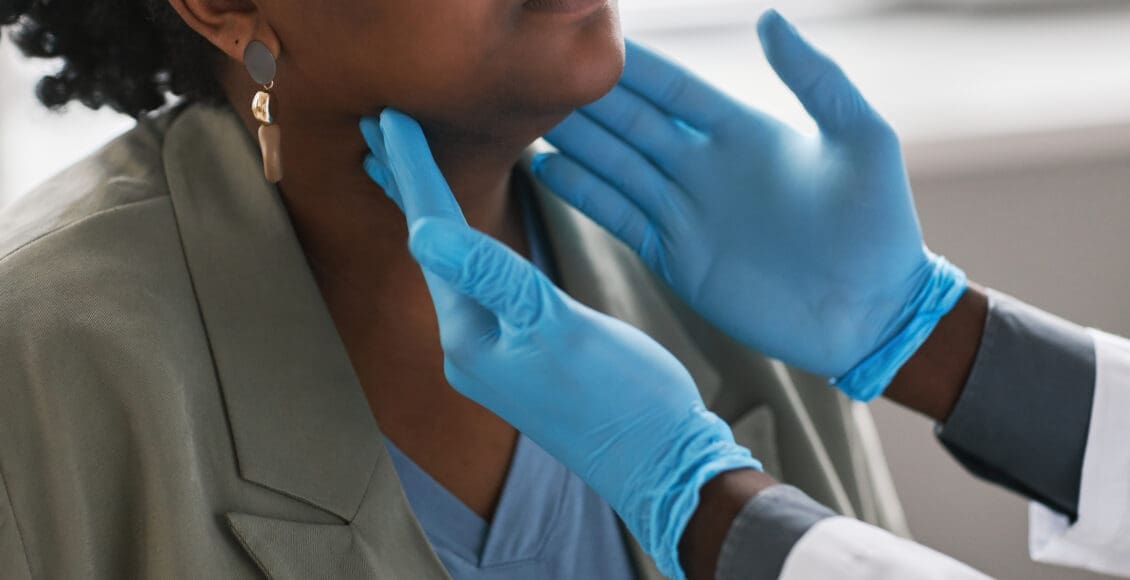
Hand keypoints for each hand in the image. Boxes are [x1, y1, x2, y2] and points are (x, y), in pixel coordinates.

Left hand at [361, 110, 761, 579]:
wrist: (660, 463)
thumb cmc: (622, 398)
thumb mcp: (557, 329)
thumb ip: (493, 277)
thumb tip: (423, 231)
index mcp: (470, 337)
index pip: (433, 237)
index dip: (412, 174)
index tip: (388, 119)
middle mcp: (467, 347)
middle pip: (431, 251)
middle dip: (407, 191)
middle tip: (378, 132)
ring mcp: (490, 357)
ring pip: (450, 268)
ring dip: (430, 215)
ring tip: (407, 172)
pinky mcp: (517, 359)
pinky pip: (476, 287)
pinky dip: (464, 247)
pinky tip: (467, 237)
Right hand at [535, 10, 965, 399]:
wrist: (870, 314)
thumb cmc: (880, 227)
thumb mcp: (863, 141)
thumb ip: (817, 79)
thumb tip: (768, 19)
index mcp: (746, 133)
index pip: (675, 90)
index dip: (636, 67)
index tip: (593, 39)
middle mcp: (706, 168)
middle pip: (633, 125)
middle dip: (589, 100)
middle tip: (541, 74)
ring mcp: (687, 213)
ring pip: (617, 167)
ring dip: (576, 142)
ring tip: (529, 117)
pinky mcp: (676, 257)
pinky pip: (621, 218)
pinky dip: (584, 195)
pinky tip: (548, 170)